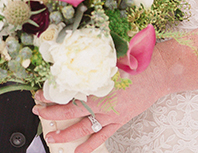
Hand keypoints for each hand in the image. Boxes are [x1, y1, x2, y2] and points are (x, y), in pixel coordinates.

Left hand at [33, 50, 170, 152]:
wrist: (160, 71)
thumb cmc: (138, 60)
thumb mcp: (111, 54)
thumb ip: (91, 58)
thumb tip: (71, 53)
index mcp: (98, 85)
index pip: (67, 93)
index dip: (51, 95)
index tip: (39, 94)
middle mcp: (102, 103)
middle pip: (71, 112)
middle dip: (51, 113)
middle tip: (38, 112)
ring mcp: (111, 115)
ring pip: (84, 128)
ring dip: (66, 133)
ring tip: (52, 137)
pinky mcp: (120, 121)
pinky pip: (102, 136)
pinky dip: (90, 146)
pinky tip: (79, 152)